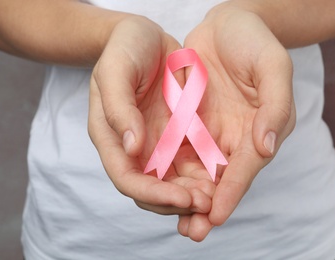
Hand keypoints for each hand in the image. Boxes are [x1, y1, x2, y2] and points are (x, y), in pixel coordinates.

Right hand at [88, 16, 214, 218]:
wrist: (145, 36)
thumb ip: (119, 108)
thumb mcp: (115, 70)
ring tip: (216, 199)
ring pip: (174, 182)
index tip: (182, 198)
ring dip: (193, 196)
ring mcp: (157, 143)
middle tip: (206, 205)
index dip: (152, 194)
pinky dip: (204, 176)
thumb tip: (132, 148)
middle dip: (176, 203)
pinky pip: (192, 163)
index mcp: (112, 137)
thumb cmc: (124, 48)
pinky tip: (222, 179)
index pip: (127, 178)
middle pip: (152, 189)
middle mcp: (134, 148)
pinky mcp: (178, 135)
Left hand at [178, 4, 295, 238]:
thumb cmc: (254, 41)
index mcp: (260, 129)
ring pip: (198, 173)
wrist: (227, 23)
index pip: (245, 168)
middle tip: (192, 230)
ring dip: (186, 198)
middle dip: (207, 207)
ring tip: (176, 222)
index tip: (215, 215)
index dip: (231, 192)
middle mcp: (236, 138)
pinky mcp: (189, 123)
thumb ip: (275, 107)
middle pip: (221, 180)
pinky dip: (170, 173)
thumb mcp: (273, 66)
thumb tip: (265, 148)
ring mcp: (211, 132)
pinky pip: (178, 152)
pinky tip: (157, 188)